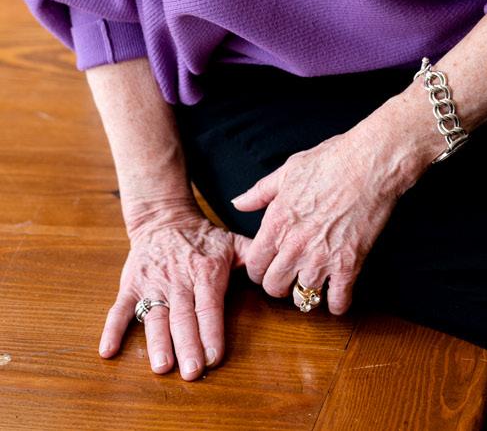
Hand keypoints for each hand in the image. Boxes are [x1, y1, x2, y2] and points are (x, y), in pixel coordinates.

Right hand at [98, 200, 246, 378]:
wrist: (164, 217)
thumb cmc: (202, 237)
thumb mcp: (230, 242)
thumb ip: (252, 257)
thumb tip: (276, 272)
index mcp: (205, 272)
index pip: (209, 307)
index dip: (212, 331)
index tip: (215, 357)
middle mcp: (178, 280)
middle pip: (183, 317)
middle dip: (188, 344)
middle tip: (191, 371)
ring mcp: (153, 283)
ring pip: (154, 315)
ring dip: (157, 342)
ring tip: (161, 365)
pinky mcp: (131, 284)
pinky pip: (120, 308)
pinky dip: (113, 328)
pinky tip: (108, 349)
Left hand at [231, 111, 416, 315]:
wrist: (370, 164)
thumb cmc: (331, 161)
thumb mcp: (288, 170)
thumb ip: (260, 192)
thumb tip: (238, 203)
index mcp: (276, 223)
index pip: (254, 266)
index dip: (259, 269)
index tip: (269, 265)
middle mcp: (294, 246)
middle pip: (274, 287)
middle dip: (279, 284)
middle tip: (289, 276)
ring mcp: (321, 259)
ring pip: (303, 299)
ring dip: (308, 293)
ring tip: (314, 283)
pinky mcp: (349, 266)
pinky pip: (338, 302)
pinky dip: (337, 303)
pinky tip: (338, 292)